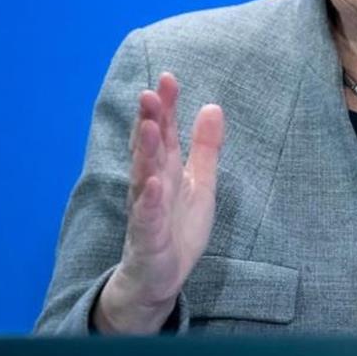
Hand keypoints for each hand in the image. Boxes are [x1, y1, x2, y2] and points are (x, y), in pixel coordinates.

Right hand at [94, 72, 224, 332]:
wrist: (159, 278)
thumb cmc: (176, 226)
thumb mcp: (200, 182)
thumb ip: (205, 147)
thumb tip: (213, 106)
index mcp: (165, 169)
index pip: (164, 132)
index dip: (166, 106)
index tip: (168, 78)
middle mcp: (151, 184)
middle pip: (150, 148)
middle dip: (149, 120)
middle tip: (150, 93)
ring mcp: (145, 211)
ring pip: (143, 177)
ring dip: (145, 152)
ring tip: (150, 126)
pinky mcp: (147, 239)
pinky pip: (146, 218)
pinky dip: (148, 201)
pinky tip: (152, 184)